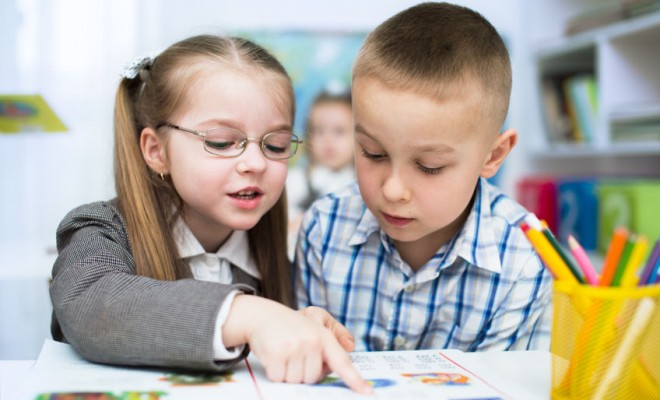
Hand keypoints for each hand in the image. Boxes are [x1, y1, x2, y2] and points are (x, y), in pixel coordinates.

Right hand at [223, 295, 372, 393]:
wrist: (262, 315)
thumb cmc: (291, 324)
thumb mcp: (316, 321)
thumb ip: (335, 334)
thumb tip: (350, 347)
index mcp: (324, 336)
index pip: (342, 362)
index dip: (354, 379)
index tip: (367, 392)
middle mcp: (312, 341)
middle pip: (313, 378)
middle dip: (302, 372)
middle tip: (295, 355)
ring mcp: (295, 347)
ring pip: (296, 380)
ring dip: (288, 373)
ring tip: (284, 354)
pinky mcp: (277, 353)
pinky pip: (279, 378)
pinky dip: (275, 372)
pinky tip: (274, 356)